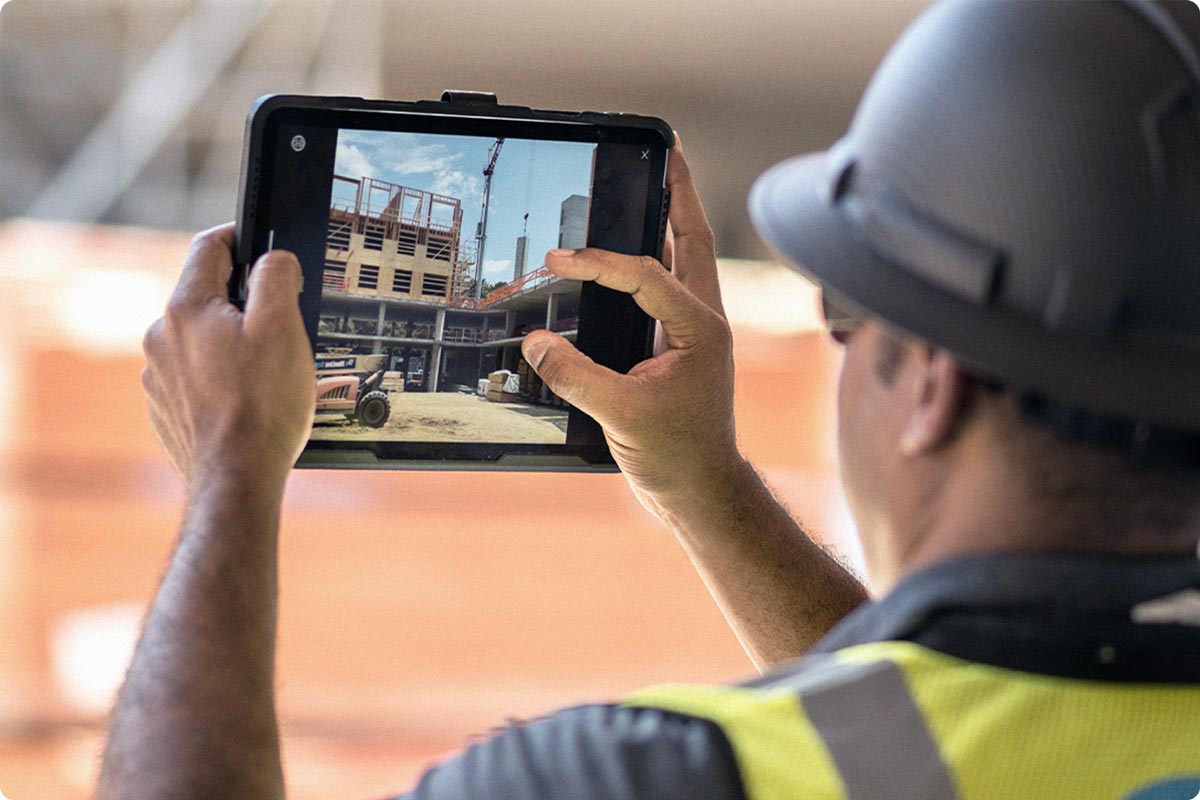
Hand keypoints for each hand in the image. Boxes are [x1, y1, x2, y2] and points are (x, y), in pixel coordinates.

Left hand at [141, 224, 314, 491]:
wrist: (236, 479)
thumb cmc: (262, 406)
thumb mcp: (284, 327)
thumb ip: (277, 278)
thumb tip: (274, 259)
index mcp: (187, 308)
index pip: (210, 247)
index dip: (241, 235)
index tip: (262, 242)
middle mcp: (161, 337)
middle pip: (207, 296)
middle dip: (243, 302)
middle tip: (282, 324)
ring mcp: (158, 375)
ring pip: (200, 340)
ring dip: (230, 345)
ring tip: (268, 373)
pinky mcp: (165, 408)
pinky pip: (194, 377)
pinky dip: (220, 380)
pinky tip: (248, 401)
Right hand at [522, 139, 740, 512]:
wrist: (702, 490)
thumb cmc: (677, 455)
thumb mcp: (622, 414)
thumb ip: (575, 376)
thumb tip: (536, 342)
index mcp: (701, 328)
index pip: (647, 273)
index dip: (599, 261)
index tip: (557, 260)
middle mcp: (705, 320)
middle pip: (693, 240)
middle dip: (681, 194)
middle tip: (668, 151)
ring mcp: (695, 332)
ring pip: (688, 259)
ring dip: (673, 219)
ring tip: (659, 183)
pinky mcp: (680, 346)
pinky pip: (668, 288)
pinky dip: (654, 260)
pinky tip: (633, 254)